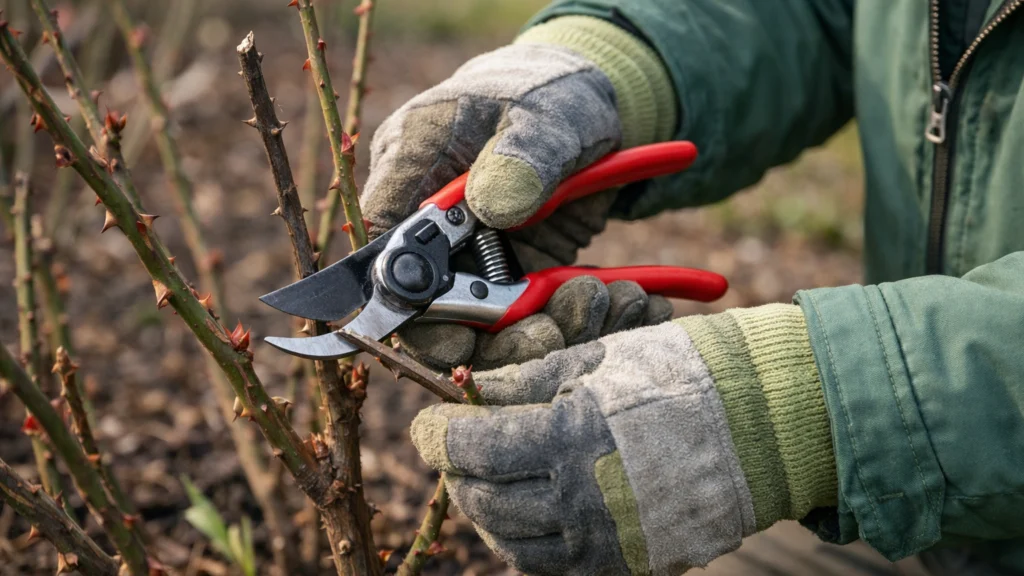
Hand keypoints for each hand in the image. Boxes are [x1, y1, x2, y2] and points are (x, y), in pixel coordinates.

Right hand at [361, 42, 666, 368]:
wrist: (595, 101)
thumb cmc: (553, 90)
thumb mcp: (544, 113)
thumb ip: (521, 156)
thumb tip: (493, 206)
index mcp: (412, 170)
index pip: (387, 256)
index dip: (414, 310)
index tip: (464, 337)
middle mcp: (435, 227)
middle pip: (438, 312)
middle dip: (501, 336)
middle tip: (558, 331)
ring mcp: (477, 258)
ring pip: (496, 328)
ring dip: (558, 328)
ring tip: (619, 300)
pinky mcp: (519, 277)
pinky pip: (542, 317)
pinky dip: (591, 318)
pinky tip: (637, 302)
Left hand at [410, 305, 838, 574]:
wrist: (768, 424)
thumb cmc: (683, 376)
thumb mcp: (597, 361)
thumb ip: (525, 383)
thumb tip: (473, 390)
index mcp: (565, 441)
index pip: (468, 447)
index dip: (435, 432)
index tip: (427, 419)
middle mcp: (578, 502)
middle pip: (481, 496)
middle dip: (455, 467)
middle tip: (452, 444)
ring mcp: (604, 543)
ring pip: (509, 541)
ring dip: (485, 507)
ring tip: (484, 477)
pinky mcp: (626, 564)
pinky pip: (552, 565)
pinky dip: (524, 541)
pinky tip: (526, 511)